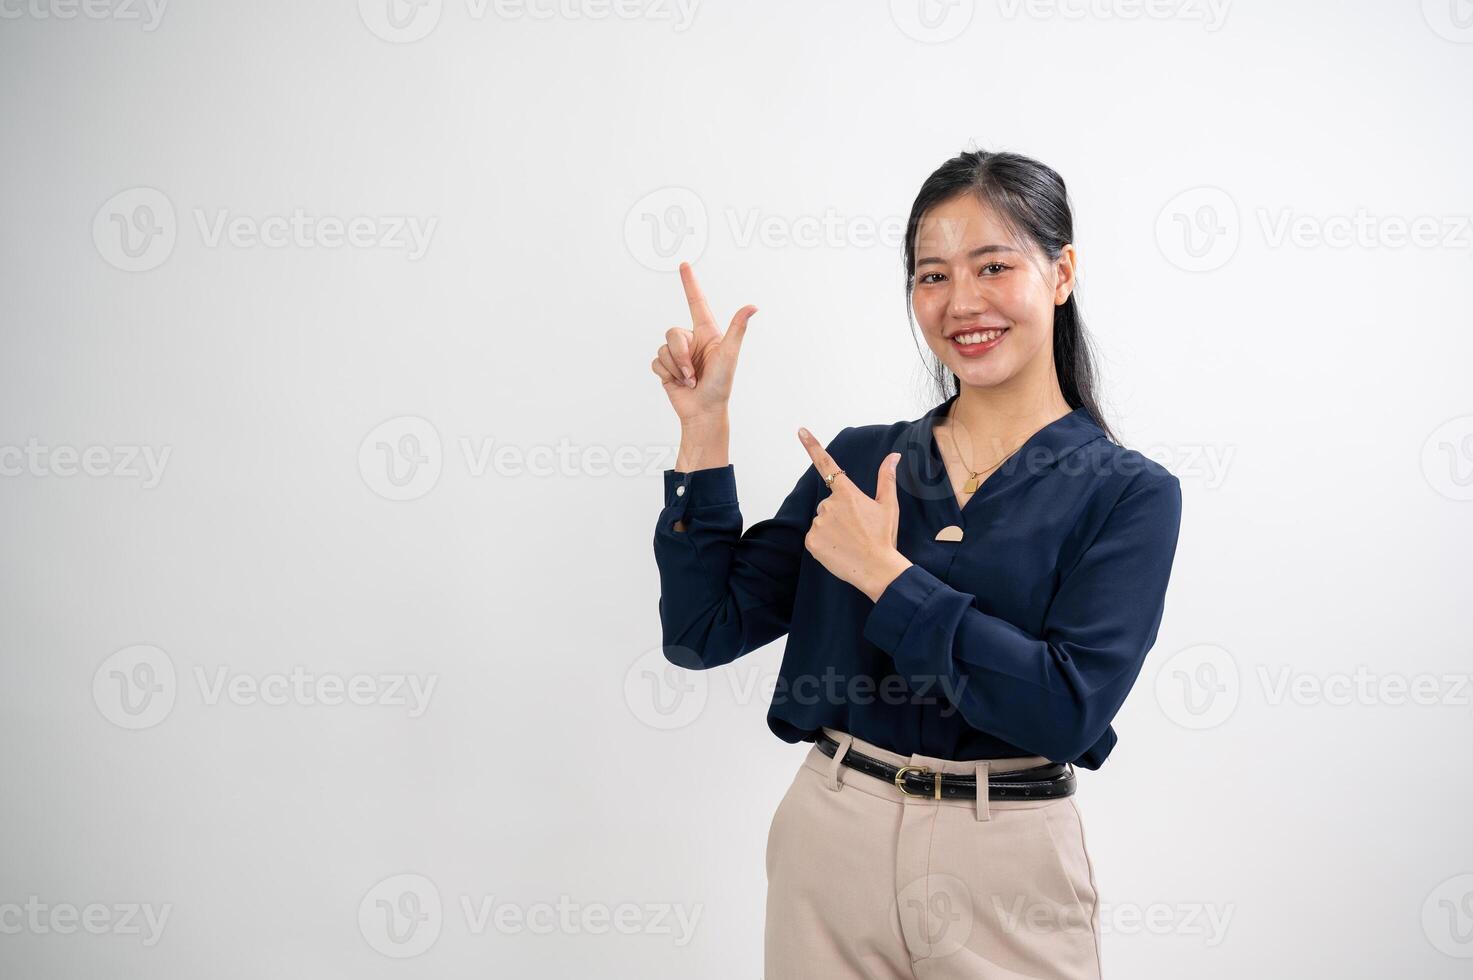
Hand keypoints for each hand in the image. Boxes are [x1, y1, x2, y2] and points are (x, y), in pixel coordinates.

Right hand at [650, 261, 757, 424]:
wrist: (703, 411)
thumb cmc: (720, 385)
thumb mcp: (729, 354)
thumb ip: (736, 329)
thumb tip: (752, 306)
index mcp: (708, 333)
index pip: (697, 302)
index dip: (690, 283)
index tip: (684, 265)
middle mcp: (692, 341)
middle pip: (673, 332)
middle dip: (680, 355)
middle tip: (693, 373)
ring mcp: (679, 354)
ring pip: (663, 348)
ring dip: (675, 368)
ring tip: (689, 381)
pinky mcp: (667, 367)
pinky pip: (656, 361)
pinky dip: (666, 374)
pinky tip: (678, 384)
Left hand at [797, 428, 913, 602]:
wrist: (876, 569)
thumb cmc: (884, 537)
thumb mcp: (888, 506)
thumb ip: (887, 478)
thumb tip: (894, 456)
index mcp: (847, 493)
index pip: (827, 464)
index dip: (812, 446)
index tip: (800, 430)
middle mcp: (829, 505)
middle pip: (829, 504)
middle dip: (839, 514)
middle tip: (857, 529)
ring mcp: (819, 523)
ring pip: (822, 521)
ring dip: (832, 529)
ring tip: (850, 542)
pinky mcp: (811, 541)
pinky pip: (815, 538)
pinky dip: (824, 543)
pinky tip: (839, 550)